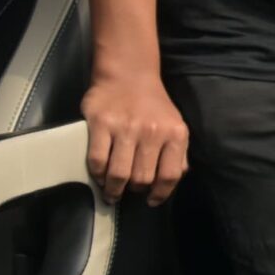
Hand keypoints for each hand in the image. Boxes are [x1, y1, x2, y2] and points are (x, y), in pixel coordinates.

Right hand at [81, 72, 190, 204]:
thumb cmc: (153, 104)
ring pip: (119, 174)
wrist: (128, 74)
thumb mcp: (175, 125)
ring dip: (114, 189)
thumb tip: (175, 178)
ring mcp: (125, 128)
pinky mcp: (100, 124)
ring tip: (112, 192)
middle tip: (128, 192)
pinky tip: (101, 176)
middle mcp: (152, 132)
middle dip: (135, 191)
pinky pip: (97, 160)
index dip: (161, 193)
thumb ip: (178, 152)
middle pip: (143, 178)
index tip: (152, 201)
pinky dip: (98, 174)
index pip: (171, 175)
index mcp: (175, 134)